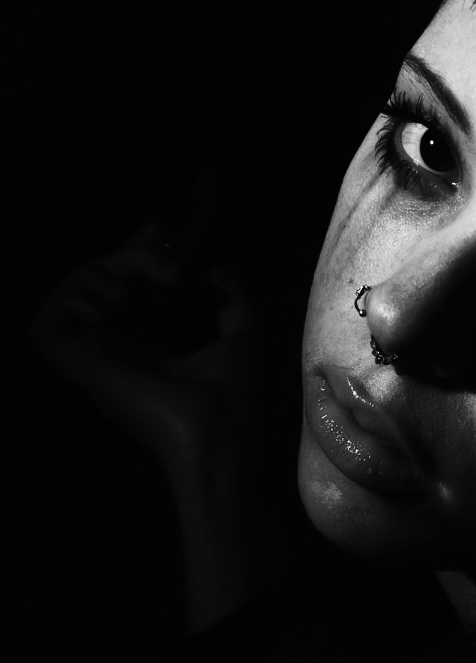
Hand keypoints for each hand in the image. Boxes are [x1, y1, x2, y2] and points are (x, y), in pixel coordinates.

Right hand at [28, 220, 262, 488]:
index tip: (161, 229)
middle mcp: (116, 346)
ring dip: (109, 272)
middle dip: (133, 252)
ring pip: (72, 288)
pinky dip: (73, 296)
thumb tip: (208, 257)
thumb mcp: (243, 331)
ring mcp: (95, 356)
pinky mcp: (79, 365)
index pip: (125, 284)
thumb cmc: (233, 396)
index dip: (135, 251)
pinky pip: (45, 318)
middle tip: (173, 267)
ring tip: (150, 294)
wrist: (221, 434)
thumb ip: (229, 291)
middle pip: (100, 276)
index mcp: (148, 343)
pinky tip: (116, 305)